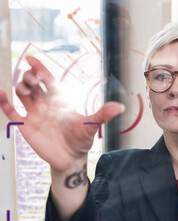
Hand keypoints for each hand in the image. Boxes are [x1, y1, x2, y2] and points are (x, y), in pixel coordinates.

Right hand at [0, 56, 123, 172]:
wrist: (71, 158)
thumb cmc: (81, 139)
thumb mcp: (91, 126)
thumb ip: (102, 115)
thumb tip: (120, 107)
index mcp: (60, 100)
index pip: (48, 80)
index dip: (40, 69)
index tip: (32, 59)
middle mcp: (46, 104)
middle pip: (34, 84)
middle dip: (31, 78)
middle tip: (32, 78)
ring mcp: (35, 114)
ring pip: (23, 94)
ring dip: (21, 87)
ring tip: (25, 88)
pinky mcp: (26, 126)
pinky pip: (12, 112)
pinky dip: (4, 103)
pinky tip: (1, 94)